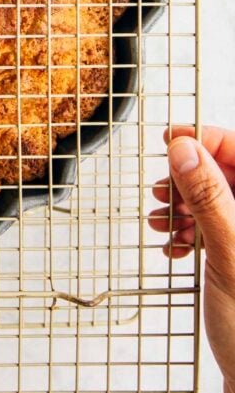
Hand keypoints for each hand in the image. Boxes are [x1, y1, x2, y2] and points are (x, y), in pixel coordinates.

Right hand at [149, 126, 234, 392]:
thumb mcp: (228, 252)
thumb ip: (208, 197)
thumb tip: (186, 149)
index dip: (203, 140)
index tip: (170, 141)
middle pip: (224, 172)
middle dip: (188, 178)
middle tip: (164, 192)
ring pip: (214, 200)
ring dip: (184, 207)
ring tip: (163, 221)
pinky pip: (211, 228)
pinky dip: (188, 232)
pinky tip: (174, 245)